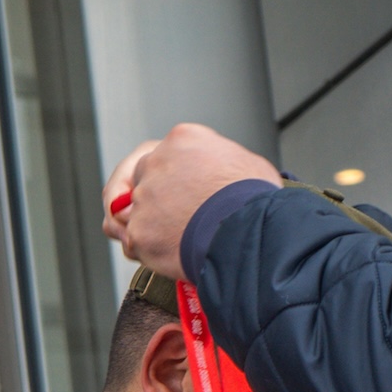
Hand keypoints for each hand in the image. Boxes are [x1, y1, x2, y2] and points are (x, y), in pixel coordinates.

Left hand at [101, 124, 281, 276]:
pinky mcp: (139, 230)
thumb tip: (219, 172)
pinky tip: (176, 252)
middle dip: (160, 200)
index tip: (187, 193)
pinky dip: (153, 251)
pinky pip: (137, 242)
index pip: (167, 155)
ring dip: (156, 226)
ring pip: (140, 213)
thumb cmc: (254, 201)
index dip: (178, 179)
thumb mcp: (243, 160)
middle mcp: (157, 162)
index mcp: (182, 139)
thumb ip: (218, 160)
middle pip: (145, 180)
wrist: (247, 233)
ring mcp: (144, 196)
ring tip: (185, 238)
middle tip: (182, 217)